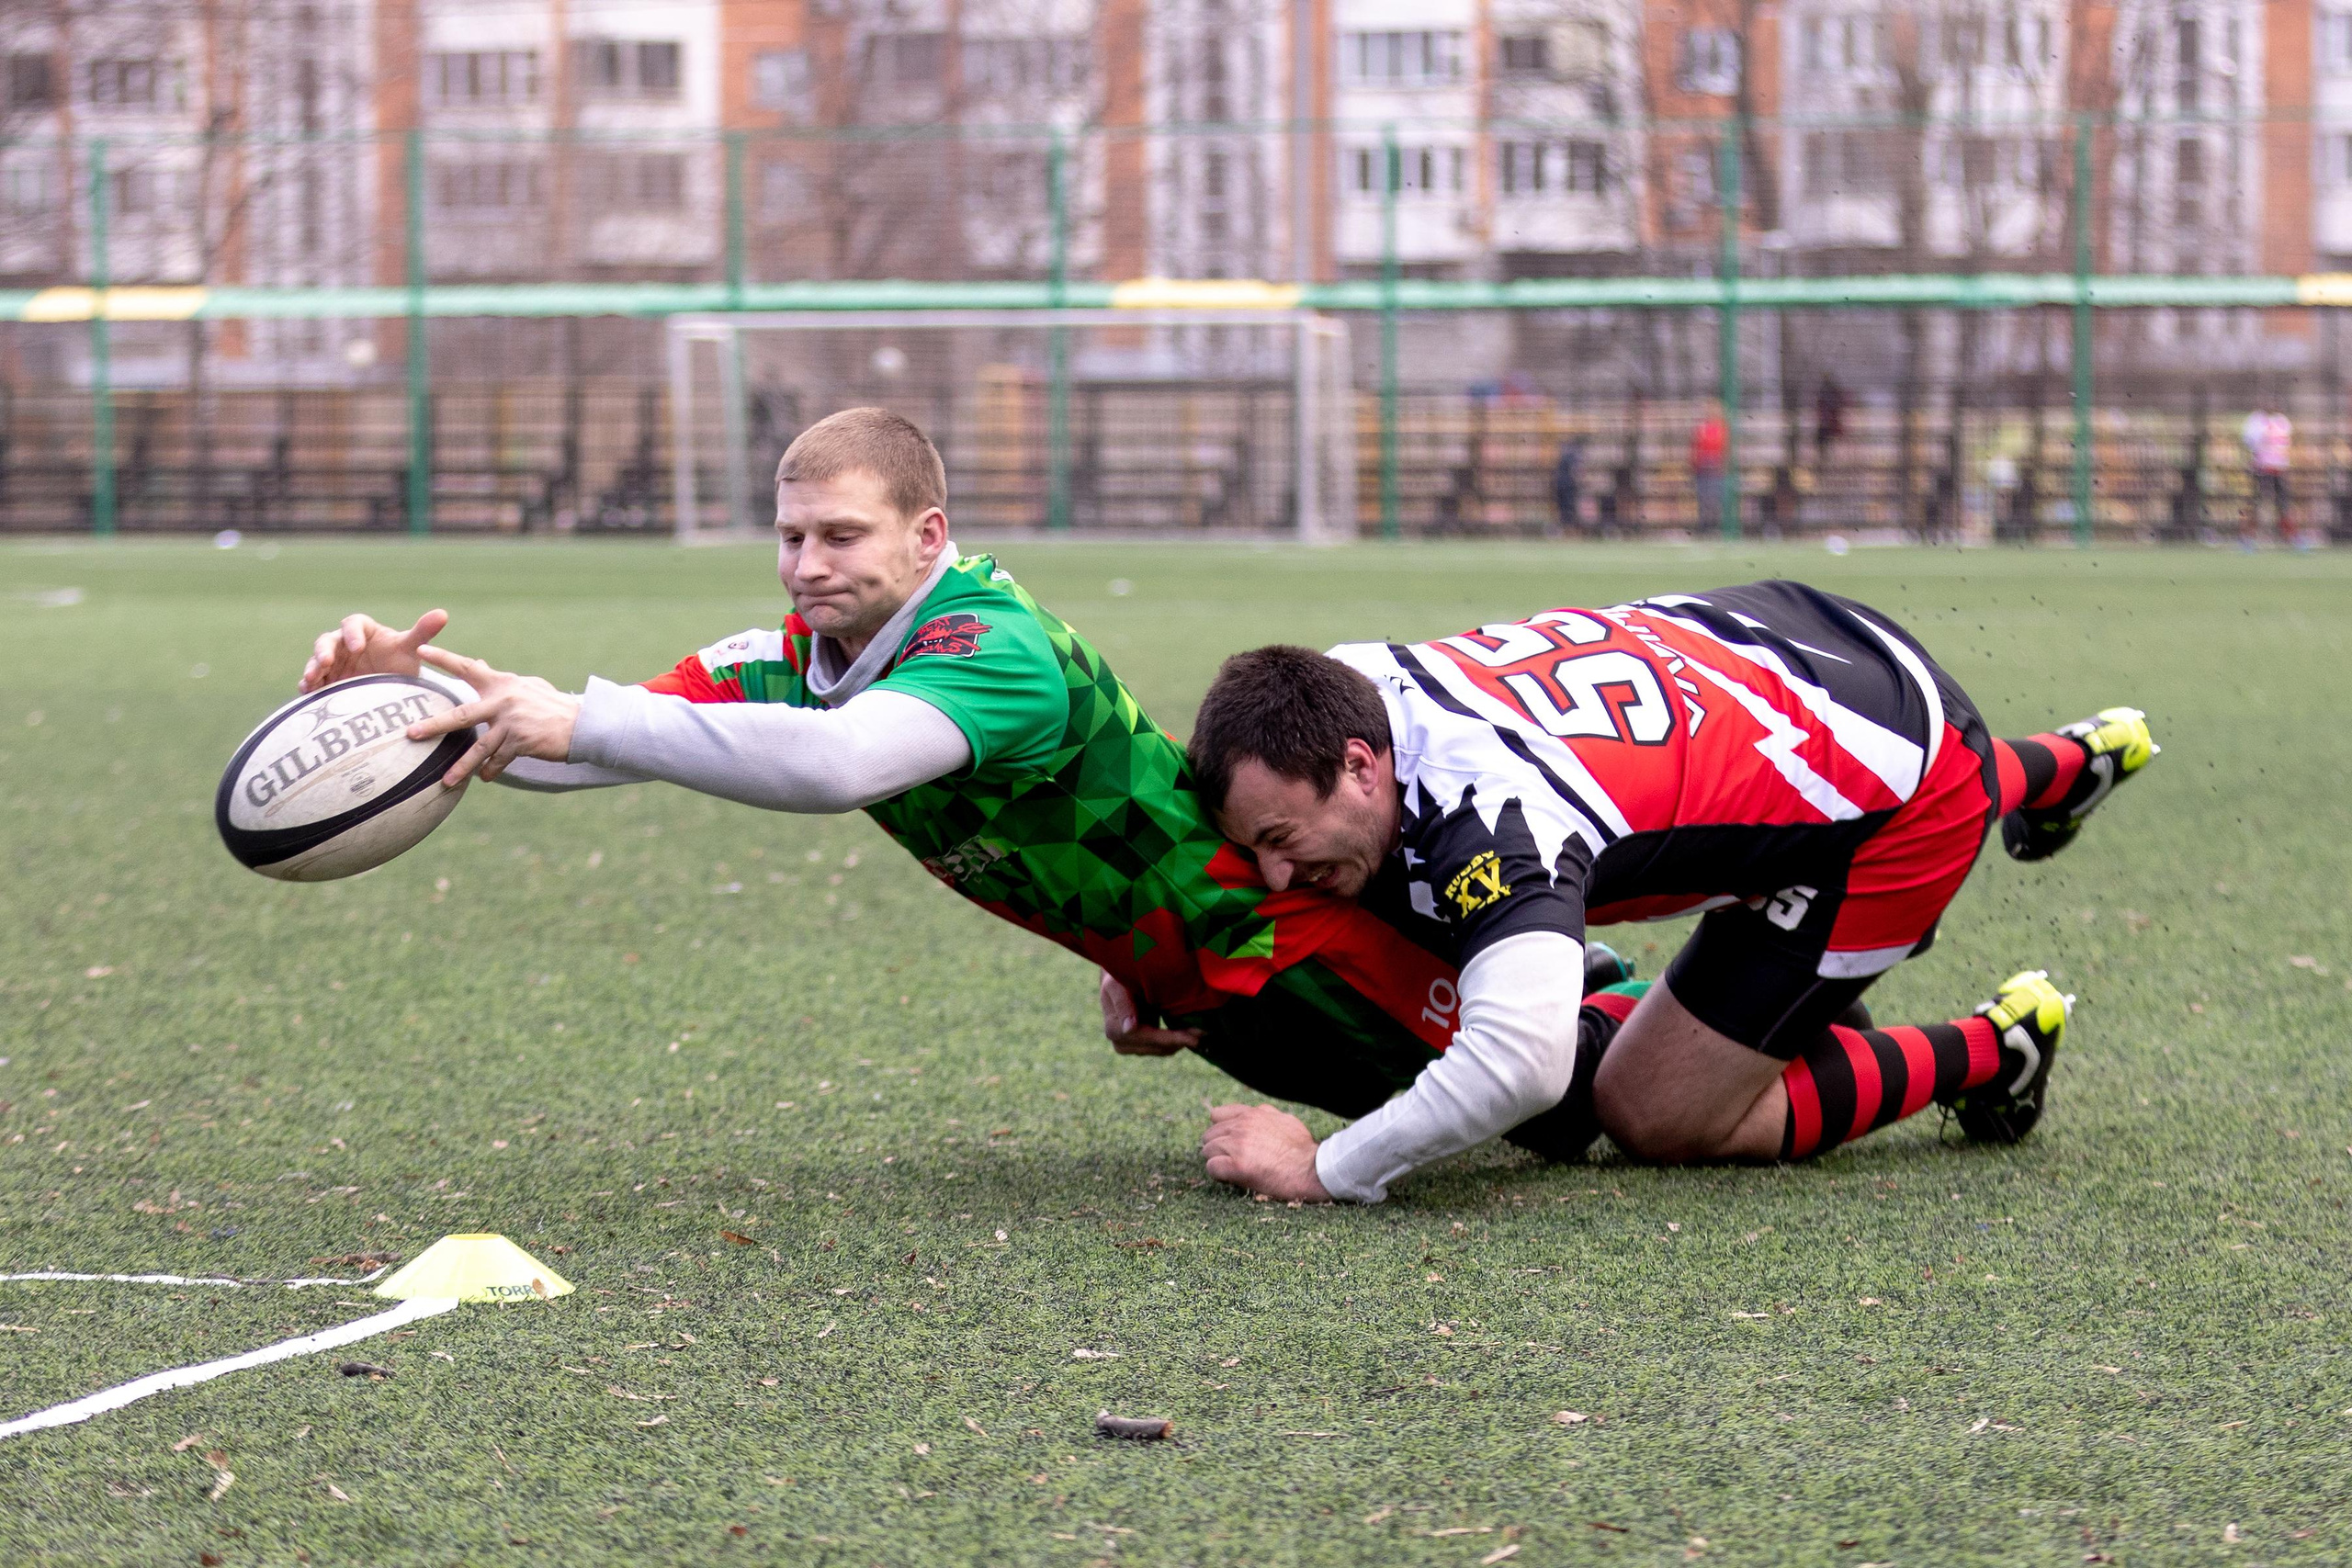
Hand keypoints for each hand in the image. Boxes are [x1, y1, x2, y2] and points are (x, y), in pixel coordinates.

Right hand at [300, 609, 448, 692]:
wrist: (392, 690)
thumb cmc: (401, 663)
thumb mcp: (411, 649)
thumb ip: (423, 632)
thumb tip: (443, 613)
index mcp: (362, 631)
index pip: (353, 623)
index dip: (352, 633)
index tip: (358, 647)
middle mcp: (343, 644)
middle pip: (327, 641)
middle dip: (323, 651)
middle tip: (326, 662)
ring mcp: (332, 663)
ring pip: (316, 661)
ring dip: (312, 668)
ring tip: (311, 679)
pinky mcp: (326, 681)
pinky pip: (313, 681)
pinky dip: (308, 685)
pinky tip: (307, 692)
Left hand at [406, 645, 582, 786]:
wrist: (580, 724)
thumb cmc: (551, 705)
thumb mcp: (527, 686)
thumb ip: (500, 679)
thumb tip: (480, 664)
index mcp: (502, 683)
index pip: (467, 667)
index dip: (443, 658)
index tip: (419, 650)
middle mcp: (503, 701)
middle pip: (461, 715)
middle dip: (434, 726)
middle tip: (411, 733)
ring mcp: (511, 723)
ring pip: (478, 748)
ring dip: (460, 767)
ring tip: (445, 781)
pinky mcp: (521, 743)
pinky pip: (498, 761)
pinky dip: (491, 770)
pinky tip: (484, 777)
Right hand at [1099, 971, 1200, 1055]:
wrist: (1118, 980)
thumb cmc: (1117, 977)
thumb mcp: (1117, 985)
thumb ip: (1123, 1004)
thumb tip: (1129, 1029)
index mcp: (1114, 1029)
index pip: (1148, 1039)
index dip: (1171, 1039)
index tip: (1193, 1037)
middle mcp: (1121, 1044)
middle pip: (1158, 1048)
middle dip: (1181, 1040)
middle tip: (1205, 1033)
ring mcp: (1132, 1048)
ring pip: (1163, 1050)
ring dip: (1182, 1041)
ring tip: (1202, 1032)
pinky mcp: (1142, 1046)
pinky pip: (1164, 1048)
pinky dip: (1178, 1041)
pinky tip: (1192, 1033)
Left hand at [1200, 1103, 1332, 1202]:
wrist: (1313, 1169)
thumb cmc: (1304, 1150)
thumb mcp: (1285, 1121)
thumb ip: (1267, 1117)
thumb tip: (1259, 1116)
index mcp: (1253, 1113)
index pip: (1217, 1115)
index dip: (1221, 1131)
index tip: (1229, 1143)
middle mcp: (1242, 1125)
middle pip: (1209, 1135)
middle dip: (1218, 1148)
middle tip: (1231, 1161)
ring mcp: (1238, 1144)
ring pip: (1208, 1150)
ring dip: (1218, 1161)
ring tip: (1233, 1171)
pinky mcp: (1237, 1165)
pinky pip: (1212, 1168)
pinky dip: (1219, 1175)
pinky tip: (1232, 1179)